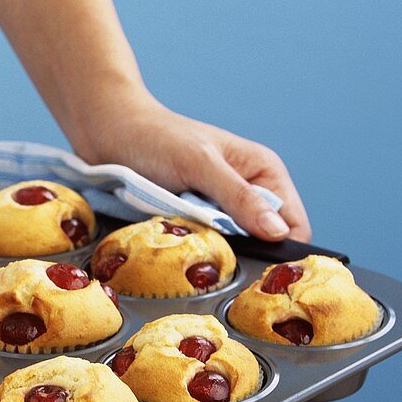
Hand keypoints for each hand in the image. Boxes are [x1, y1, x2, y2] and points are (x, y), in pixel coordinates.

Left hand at [76, 93, 311, 241]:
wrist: (108, 131)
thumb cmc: (155, 138)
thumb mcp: (200, 164)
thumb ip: (239, 197)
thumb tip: (278, 233)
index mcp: (263, 171)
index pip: (292, 225)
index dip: (282, 250)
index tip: (260, 270)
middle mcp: (246, 190)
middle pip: (262, 241)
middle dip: (244, 252)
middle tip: (215, 255)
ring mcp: (217, 207)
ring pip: (231, 247)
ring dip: (213, 250)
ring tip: (191, 242)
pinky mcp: (191, 218)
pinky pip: (203, 244)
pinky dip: (192, 246)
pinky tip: (177, 241)